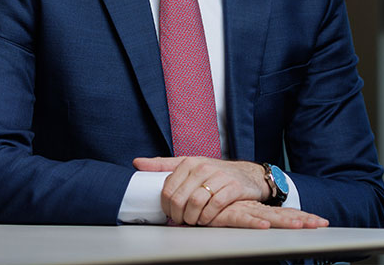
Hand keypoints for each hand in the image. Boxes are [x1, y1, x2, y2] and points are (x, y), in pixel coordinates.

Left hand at [133, 156, 270, 225]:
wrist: (247, 174)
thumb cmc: (213, 172)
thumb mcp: (188, 165)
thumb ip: (162, 165)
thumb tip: (136, 163)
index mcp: (188, 162)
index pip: (167, 189)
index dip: (166, 207)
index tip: (170, 213)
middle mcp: (203, 167)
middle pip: (180, 199)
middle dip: (178, 216)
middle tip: (181, 220)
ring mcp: (219, 176)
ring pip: (196, 203)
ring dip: (192, 218)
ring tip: (194, 220)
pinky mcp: (233, 188)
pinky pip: (214, 207)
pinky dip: (208, 217)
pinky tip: (207, 219)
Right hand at [208, 200, 328, 228]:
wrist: (201, 189)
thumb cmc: (218, 204)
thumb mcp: (238, 212)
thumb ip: (250, 216)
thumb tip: (267, 222)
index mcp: (259, 208)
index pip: (285, 212)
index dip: (302, 216)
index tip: (321, 221)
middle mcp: (255, 207)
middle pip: (283, 215)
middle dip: (303, 219)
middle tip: (321, 223)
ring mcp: (244, 209)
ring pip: (269, 216)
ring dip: (285, 221)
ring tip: (302, 226)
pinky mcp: (229, 213)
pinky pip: (242, 219)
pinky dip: (254, 222)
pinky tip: (265, 226)